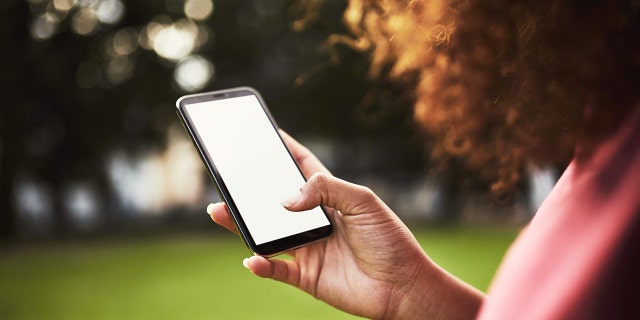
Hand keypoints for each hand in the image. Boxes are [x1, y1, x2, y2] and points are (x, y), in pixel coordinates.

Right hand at [207, 130, 482, 318]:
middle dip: (248, 190)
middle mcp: (315, 221)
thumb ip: (325, 189)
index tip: (262, 133)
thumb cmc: (390, 239)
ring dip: (241, 224)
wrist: (403, 286)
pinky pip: (276, 269)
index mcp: (330, 197)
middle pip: (274, 201)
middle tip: (225, 177)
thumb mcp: (362, 202)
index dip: (282, 149)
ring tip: (218, 211)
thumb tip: (285, 201)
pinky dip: (261, 265)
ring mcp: (308, 248)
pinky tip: (252, 258)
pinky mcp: (306, 276)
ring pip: (266, 233)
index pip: (301, 167)